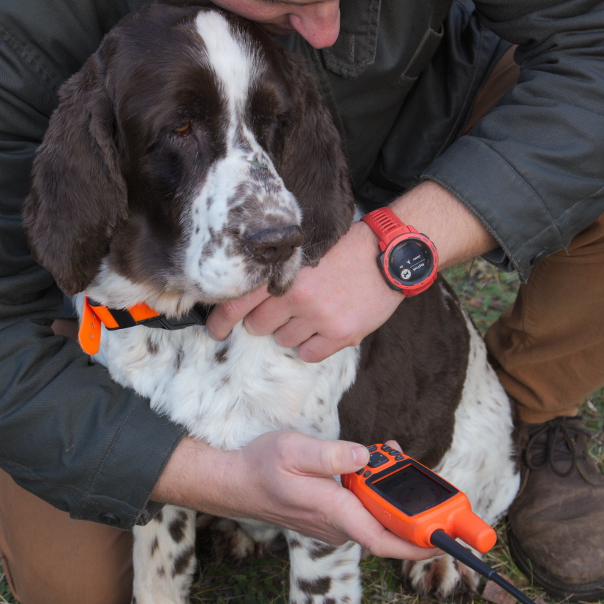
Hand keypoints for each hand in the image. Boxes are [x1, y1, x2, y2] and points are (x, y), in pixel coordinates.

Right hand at [153, 433, 439, 559]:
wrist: (235, 482)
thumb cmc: (261, 465)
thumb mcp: (292, 449)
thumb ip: (330, 454)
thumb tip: (364, 457)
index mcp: (332, 510)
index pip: (383, 538)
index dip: (417, 543)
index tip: (443, 539)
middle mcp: (338, 524)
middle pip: (388, 526)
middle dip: (412, 503)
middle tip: (421, 472)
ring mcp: (335, 523)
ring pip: (377, 515)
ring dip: (393, 491)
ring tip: (396, 456)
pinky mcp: (333, 515)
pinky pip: (365, 509)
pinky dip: (377, 489)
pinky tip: (376, 461)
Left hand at [206, 221, 403, 362]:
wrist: (388, 254)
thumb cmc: (345, 248)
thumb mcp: (305, 250)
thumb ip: (277, 269)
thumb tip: (244, 292)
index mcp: (284, 272)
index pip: (236, 303)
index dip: (220, 320)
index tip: (215, 329)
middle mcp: (298, 296)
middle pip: (258, 325)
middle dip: (264, 320)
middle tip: (282, 308)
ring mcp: (320, 318)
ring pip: (283, 340)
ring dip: (291, 331)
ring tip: (311, 312)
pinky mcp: (341, 334)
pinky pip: (309, 354)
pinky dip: (311, 346)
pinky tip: (323, 328)